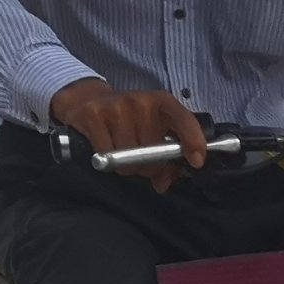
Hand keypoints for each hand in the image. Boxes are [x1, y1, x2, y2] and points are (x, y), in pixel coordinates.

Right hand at [50, 77, 206, 190]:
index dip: (193, 141)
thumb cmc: (128, 120)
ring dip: (126, 166)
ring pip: (129, 156)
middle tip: (139, 162)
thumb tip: (162, 183)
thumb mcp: (151, 130)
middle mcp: (140, 101)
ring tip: (120, 155)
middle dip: (147, 166)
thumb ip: (164, 158)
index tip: (196, 162)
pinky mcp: (93, 114)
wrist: (87, 99)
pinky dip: (106, 160)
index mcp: (161, 102)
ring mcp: (116, 106)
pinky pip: (106, 152)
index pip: (184, 119)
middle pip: (152, 150)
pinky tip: (104, 149)